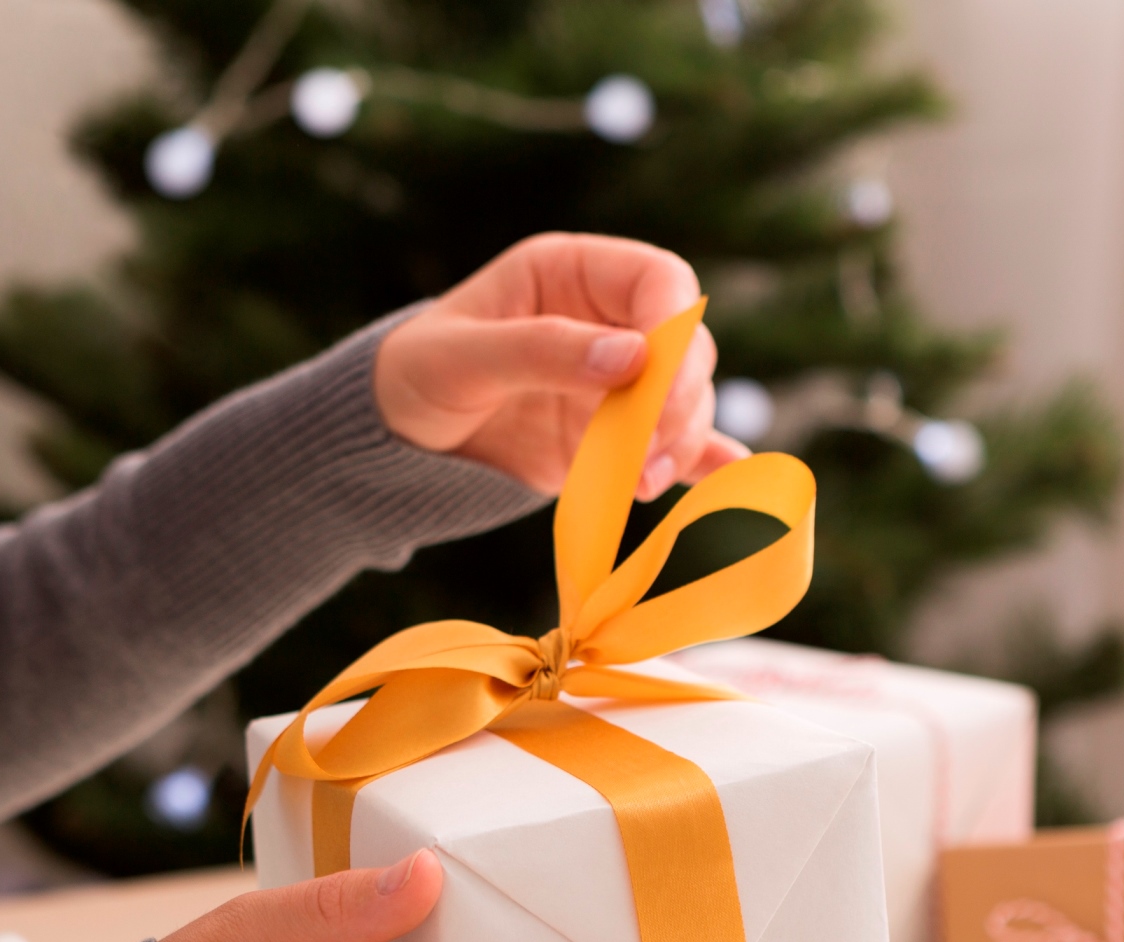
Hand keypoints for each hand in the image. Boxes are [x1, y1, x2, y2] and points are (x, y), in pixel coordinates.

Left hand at [372, 233, 750, 499]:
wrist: (397, 436)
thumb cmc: (419, 372)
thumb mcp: (464, 356)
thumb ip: (543, 351)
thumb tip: (634, 358)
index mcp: (574, 275)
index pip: (659, 281)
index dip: (674, 327)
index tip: (657, 384)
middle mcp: (608, 323)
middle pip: (687, 347)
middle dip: (680, 398)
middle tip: (646, 448)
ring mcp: (617, 383)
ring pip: (686, 401)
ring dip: (680, 440)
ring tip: (641, 484)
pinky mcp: (615, 437)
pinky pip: (670, 444)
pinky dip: (699, 461)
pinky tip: (726, 477)